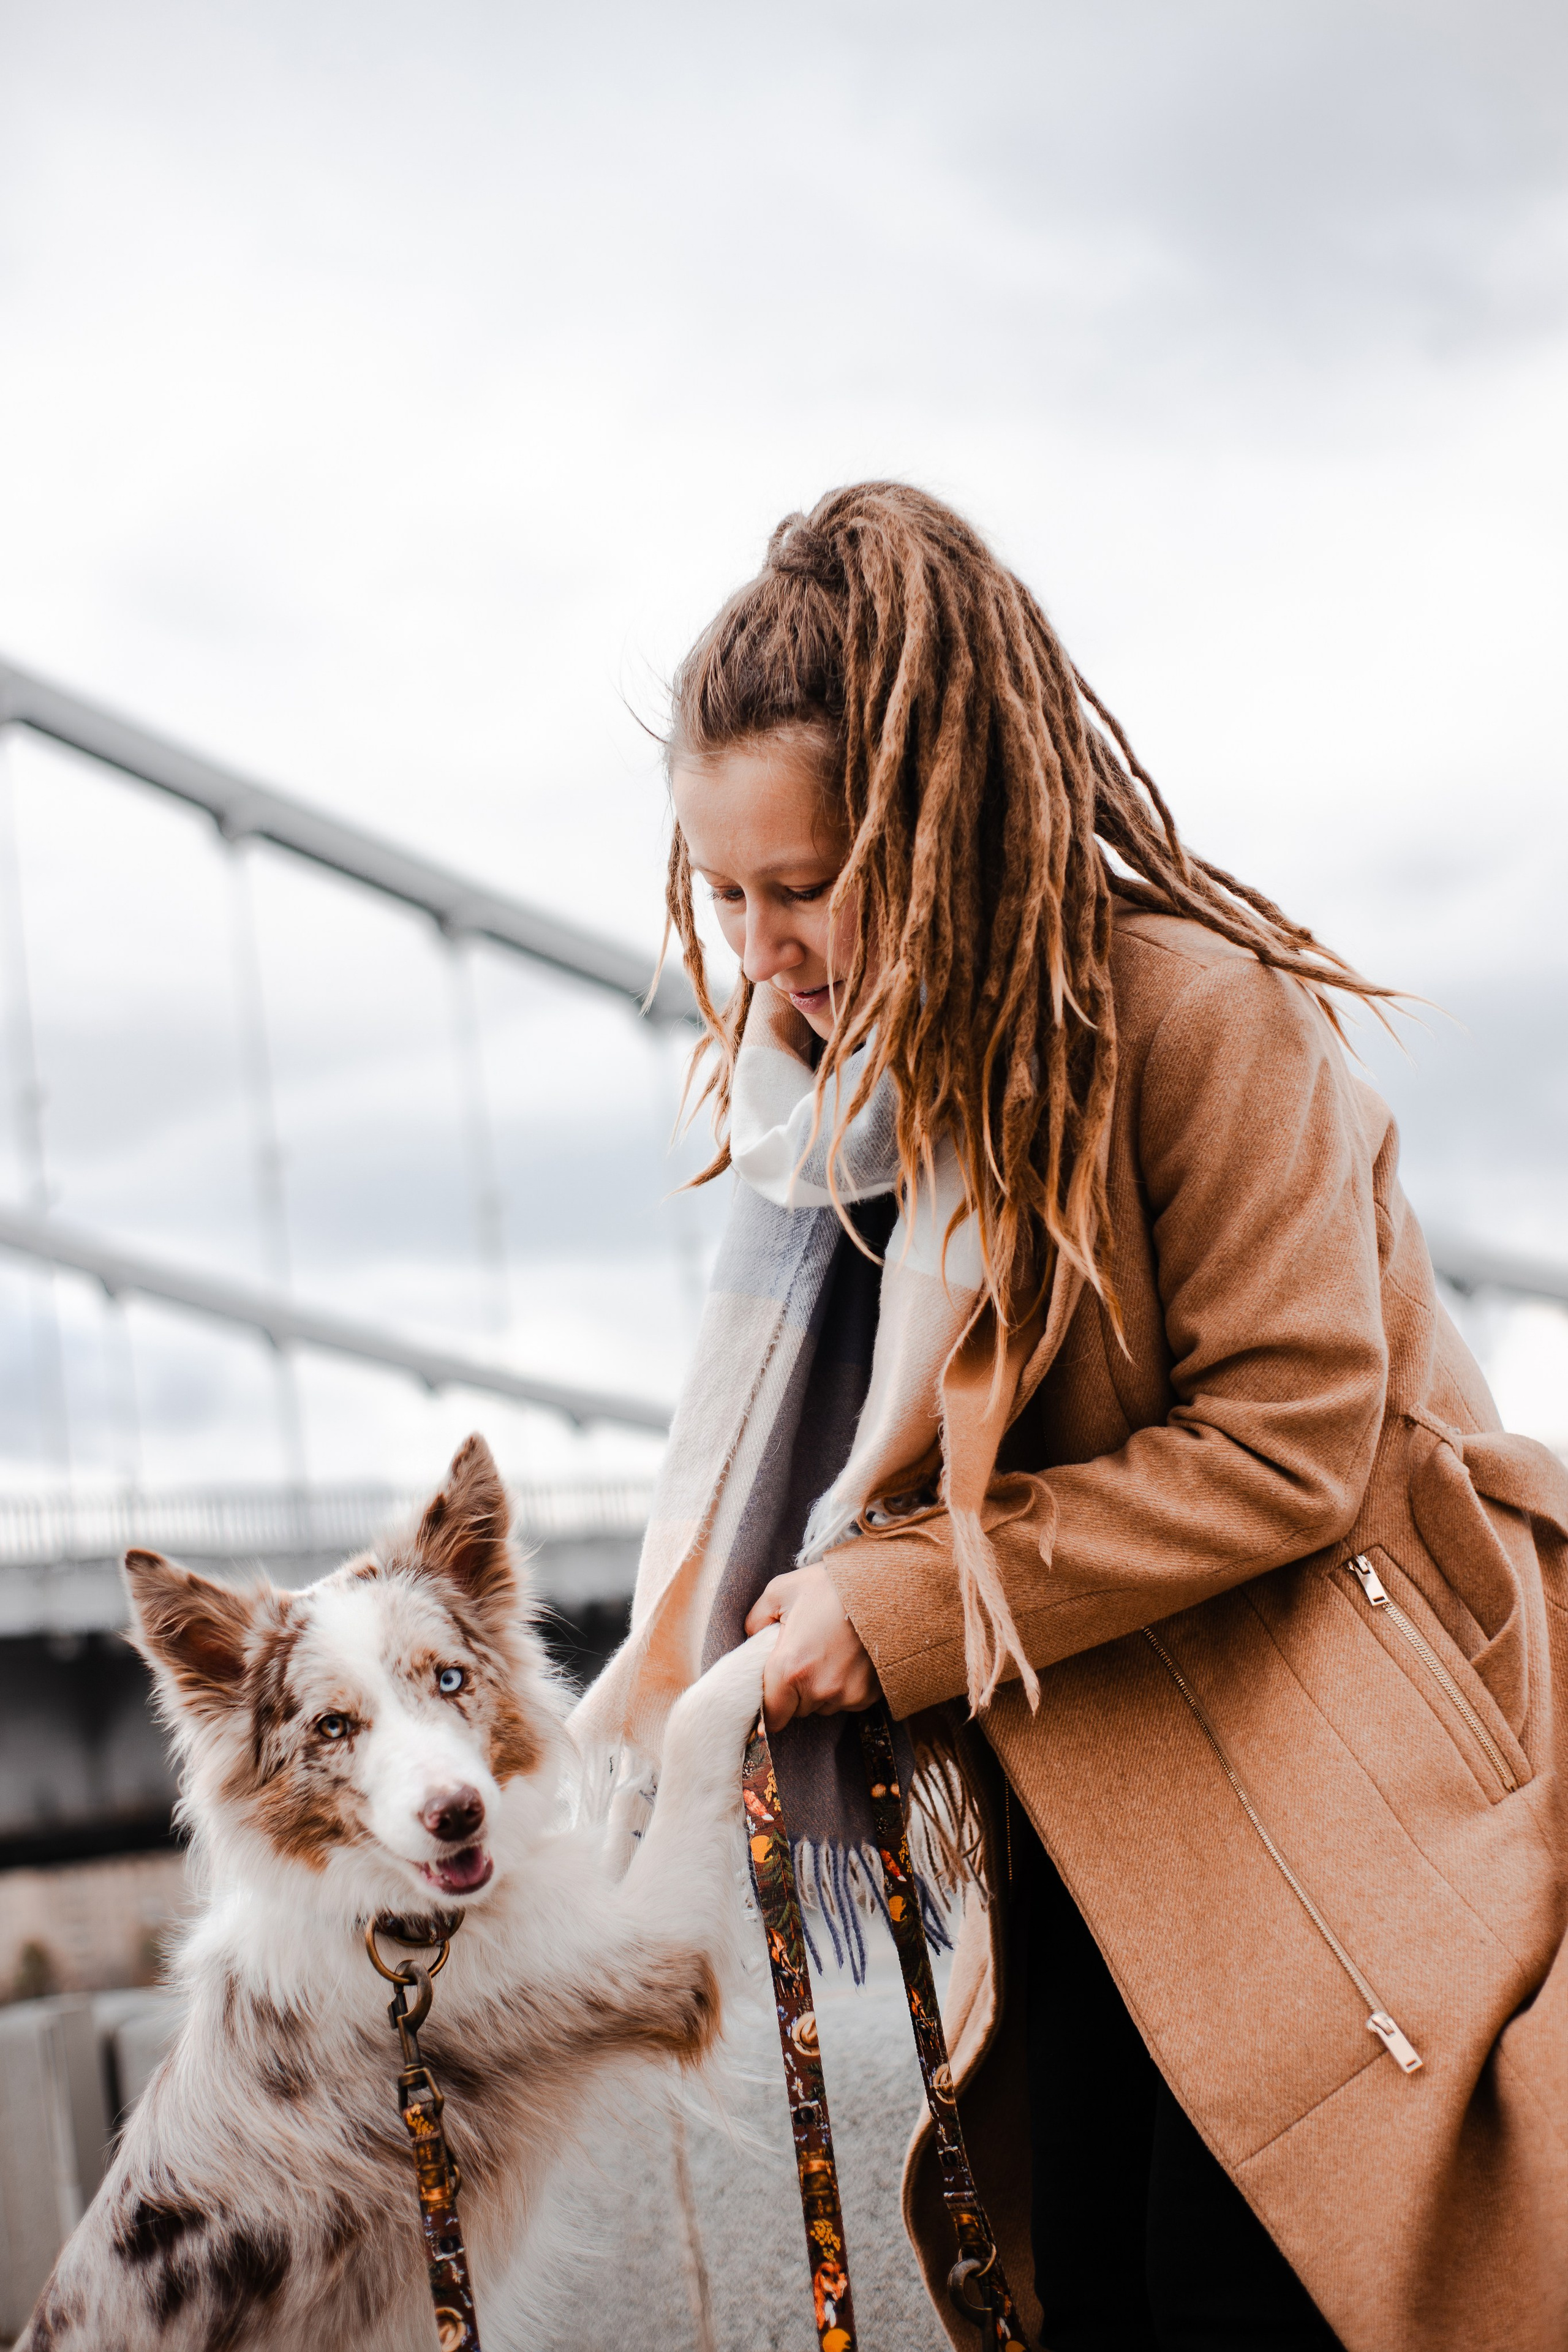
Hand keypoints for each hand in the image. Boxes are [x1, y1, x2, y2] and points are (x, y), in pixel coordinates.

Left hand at [743, 1565, 879, 1734]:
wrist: (885, 1585)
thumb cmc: (829, 1586)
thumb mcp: (780, 1591)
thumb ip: (755, 1621)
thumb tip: (752, 1640)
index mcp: (789, 1668)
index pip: (770, 1716)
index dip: (770, 1703)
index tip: (774, 1687)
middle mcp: (818, 1689)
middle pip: (797, 1709)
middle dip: (795, 1690)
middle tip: (804, 1655)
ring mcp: (847, 1695)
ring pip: (822, 1705)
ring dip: (820, 1688)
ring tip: (829, 1652)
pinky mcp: (869, 1695)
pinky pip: (847, 1700)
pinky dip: (845, 1686)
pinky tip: (849, 1658)